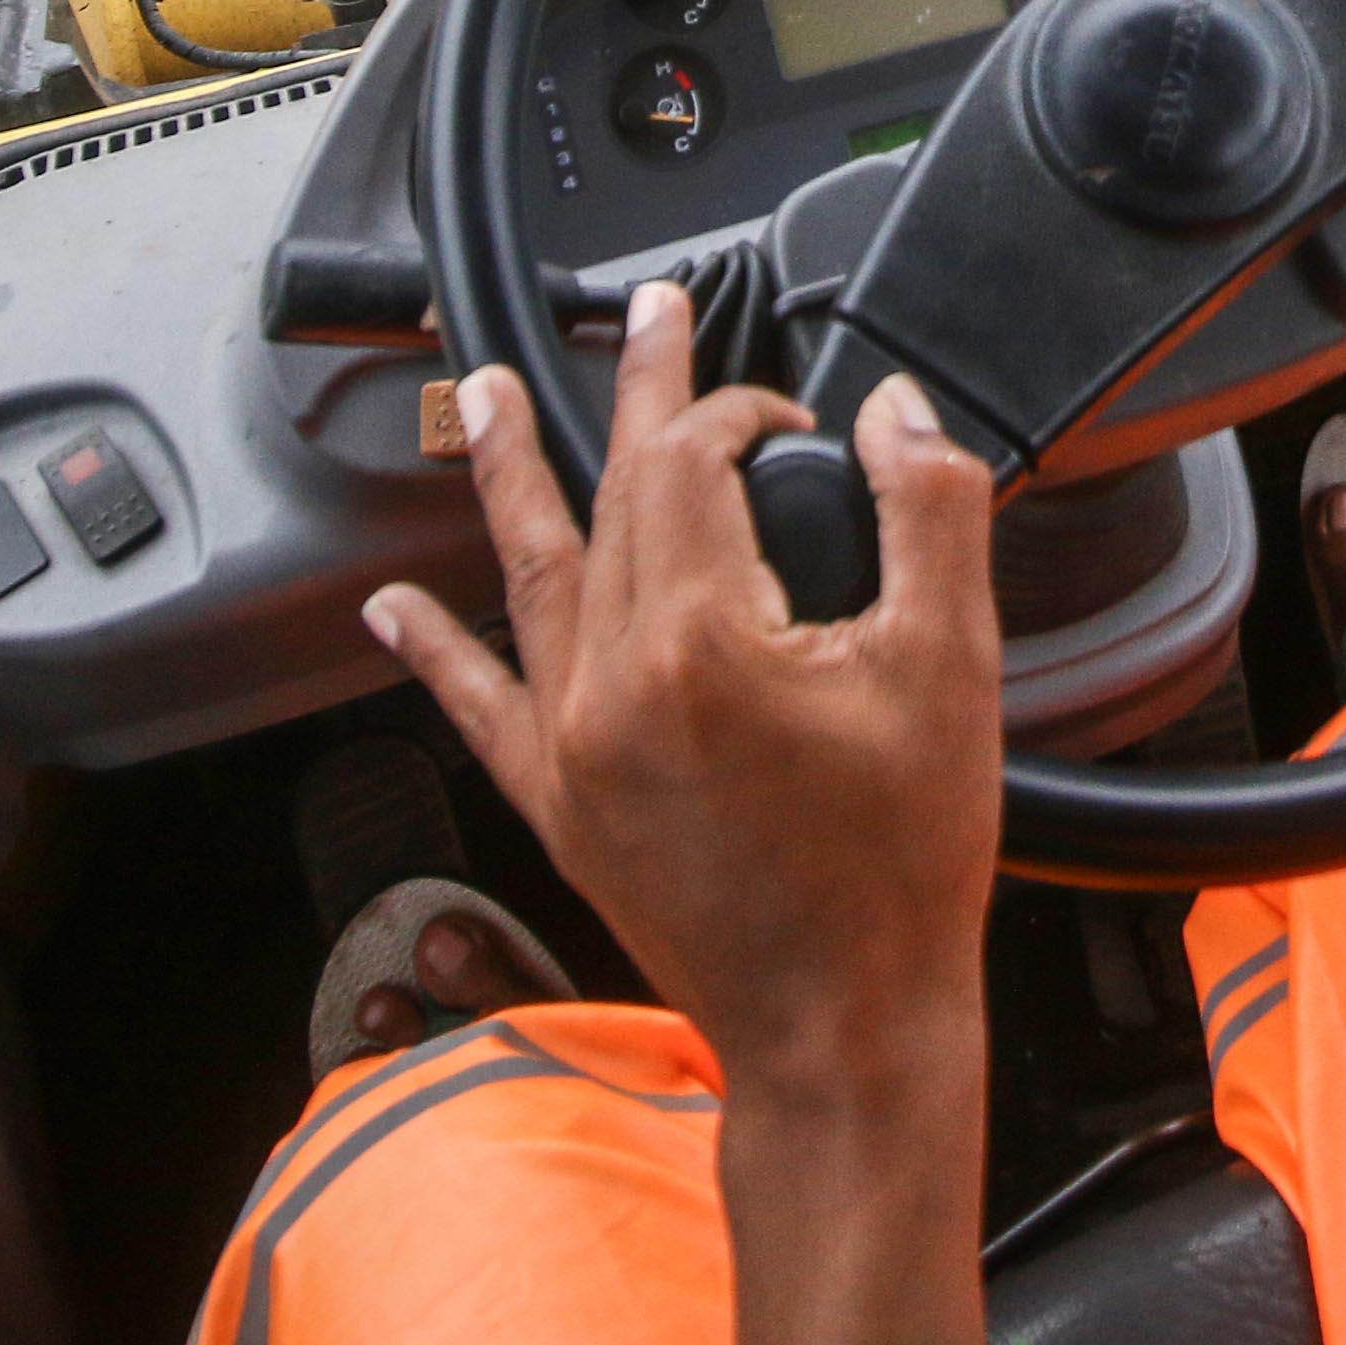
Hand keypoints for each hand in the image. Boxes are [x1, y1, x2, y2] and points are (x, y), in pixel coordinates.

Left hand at [371, 289, 1005, 1344]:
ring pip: (528, 574)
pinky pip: (478, 706)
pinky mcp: (556, 803)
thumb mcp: (953, 668)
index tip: (802, 419)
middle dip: (636, 396)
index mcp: (702, 641)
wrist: (845, 1029)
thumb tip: (895, 412)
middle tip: (646, 314)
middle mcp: (612, 684)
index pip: (695, 464)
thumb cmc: (903, 868)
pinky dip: (435, 651)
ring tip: (481, 396)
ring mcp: (571, 746)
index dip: (745, 411)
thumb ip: (930, 514)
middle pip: (613, 495)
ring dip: (506, 475)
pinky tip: (392, 610)